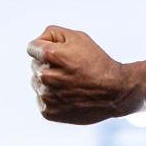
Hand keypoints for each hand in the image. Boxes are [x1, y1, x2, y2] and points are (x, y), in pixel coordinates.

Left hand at [28, 25, 142, 124]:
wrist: (113, 92)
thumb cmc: (96, 62)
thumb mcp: (78, 37)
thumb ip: (52, 33)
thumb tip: (36, 43)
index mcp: (50, 55)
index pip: (32, 47)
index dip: (47, 47)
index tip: (60, 54)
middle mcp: (45, 76)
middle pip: (35, 65)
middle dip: (49, 65)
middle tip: (70, 69)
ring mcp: (46, 96)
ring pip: (37, 83)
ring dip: (49, 81)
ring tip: (69, 83)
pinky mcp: (47, 111)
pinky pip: (42, 99)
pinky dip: (52, 97)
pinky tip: (68, 95)